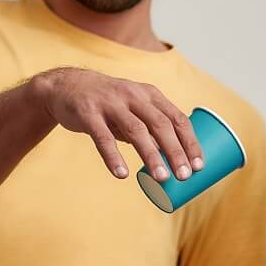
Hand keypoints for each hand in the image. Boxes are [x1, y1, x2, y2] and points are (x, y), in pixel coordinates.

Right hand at [32, 68, 203, 182]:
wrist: (66, 86)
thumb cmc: (108, 105)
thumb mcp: (134, 110)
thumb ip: (152, 130)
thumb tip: (175, 159)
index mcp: (150, 95)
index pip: (177, 118)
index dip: (190, 142)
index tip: (199, 166)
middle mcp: (133, 95)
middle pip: (161, 124)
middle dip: (176, 151)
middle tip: (185, 176)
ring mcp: (110, 102)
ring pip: (136, 130)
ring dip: (151, 155)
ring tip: (161, 178)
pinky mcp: (88, 112)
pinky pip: (102, 137)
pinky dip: (113, 157)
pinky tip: (122, 174)